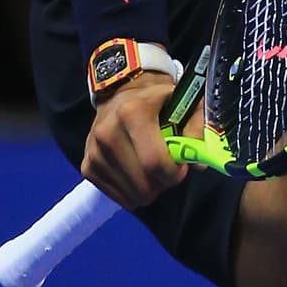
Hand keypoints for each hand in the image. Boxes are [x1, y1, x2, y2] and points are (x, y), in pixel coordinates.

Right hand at [81, 72, 184, 209]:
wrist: (121, 90)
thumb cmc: (157, 100)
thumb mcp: (183, 103)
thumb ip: (197, 129)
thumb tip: (199, 164)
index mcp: (133, 113)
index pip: (154, 162)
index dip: (174, 173)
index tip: (181, 167)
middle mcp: (108, 132)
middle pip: (144, 184)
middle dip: (163, 183)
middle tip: (167, 169)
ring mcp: (94, 151)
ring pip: (132, 195)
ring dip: (148, 188)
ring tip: (151, 167)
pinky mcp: (87, 166)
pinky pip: (117, 196)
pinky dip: (132, 191)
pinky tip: (136, 172)